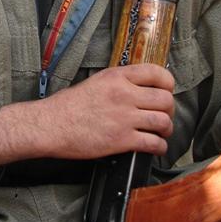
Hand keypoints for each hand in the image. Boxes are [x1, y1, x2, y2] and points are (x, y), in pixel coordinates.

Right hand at [43, 63, 174, 158]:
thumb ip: (120, 82)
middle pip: (166, 99)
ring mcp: (124, 117)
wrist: (51, 125)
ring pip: (163, 121)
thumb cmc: (69, 105)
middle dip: (169, 110)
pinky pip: (153, 143)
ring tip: (161, 133)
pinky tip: (155, 147)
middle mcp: (124, 94)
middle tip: (164, 115)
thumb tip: (140, 88)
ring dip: (166, 129)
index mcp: (118, 77)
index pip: (158, 73)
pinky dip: (159, 147)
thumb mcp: (96, 82)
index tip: (166, 92)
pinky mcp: (121, 140)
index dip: (168, 84)